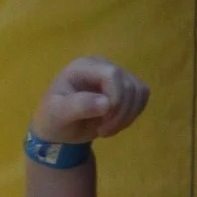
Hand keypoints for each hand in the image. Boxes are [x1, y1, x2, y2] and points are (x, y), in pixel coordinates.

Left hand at [31, 56, 148, 143]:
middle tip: (103, 131)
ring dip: (128, 116)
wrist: (59, 130)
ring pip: (139, 91)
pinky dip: (133, 114)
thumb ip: (79, 106)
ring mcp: (116, 76)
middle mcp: (102, 66)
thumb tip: (106, 103)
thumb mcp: (57, 114)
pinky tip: (116, 123)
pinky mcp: (125, 87)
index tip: (104, 120)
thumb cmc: (54, 119)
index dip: (116, 98)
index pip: (113, 74)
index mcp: (83, 66)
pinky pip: (142, 98)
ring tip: (107, 128)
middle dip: (120, 113)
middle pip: (129, 84)